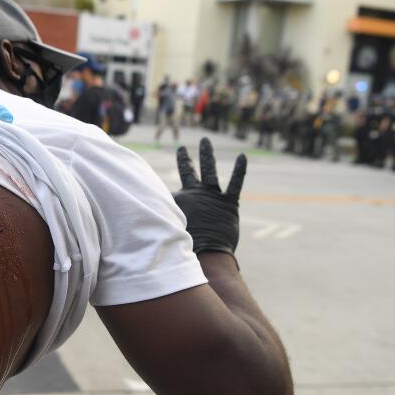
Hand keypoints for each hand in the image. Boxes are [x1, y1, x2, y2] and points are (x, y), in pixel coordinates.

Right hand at [173, 137, 246, 254]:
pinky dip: (239, 169)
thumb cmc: (188, 246)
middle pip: (188, 172)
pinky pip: (235, 182)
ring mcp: (213, 196)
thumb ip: (167, 219)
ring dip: (206, 155)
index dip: (166, 185)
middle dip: (184, 160)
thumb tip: (152, 217)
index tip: (164, 180)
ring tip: (205, 141)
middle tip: (182, 149)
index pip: (171, 189)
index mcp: (181, 200)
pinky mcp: (229, 203)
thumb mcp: (173, 228)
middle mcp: (195, 194)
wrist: (207, 253)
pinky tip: (243, 156)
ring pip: (209, 170)